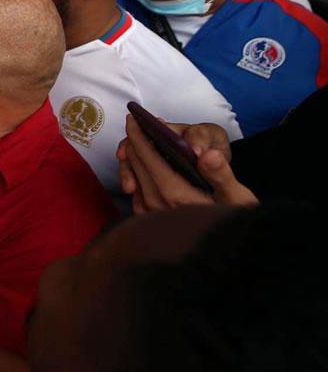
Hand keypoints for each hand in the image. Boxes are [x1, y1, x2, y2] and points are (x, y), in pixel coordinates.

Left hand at [117, 116, 255, 212]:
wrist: (232, 253)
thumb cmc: (237, 220)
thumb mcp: (238, 197)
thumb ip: (221, 174)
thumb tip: (207, 154)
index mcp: (176, 195)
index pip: (149, 157)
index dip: (139, 134)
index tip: (134, 118)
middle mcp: (158, 206)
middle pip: (137, 165)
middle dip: (134, 142)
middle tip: (136, 125)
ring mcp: (152, 216)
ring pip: (133, 179)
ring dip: (133, 159)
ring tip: (138, 143)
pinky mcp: (152, 224)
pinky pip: (136, 195)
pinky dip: (136, 177)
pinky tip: (143, 170)